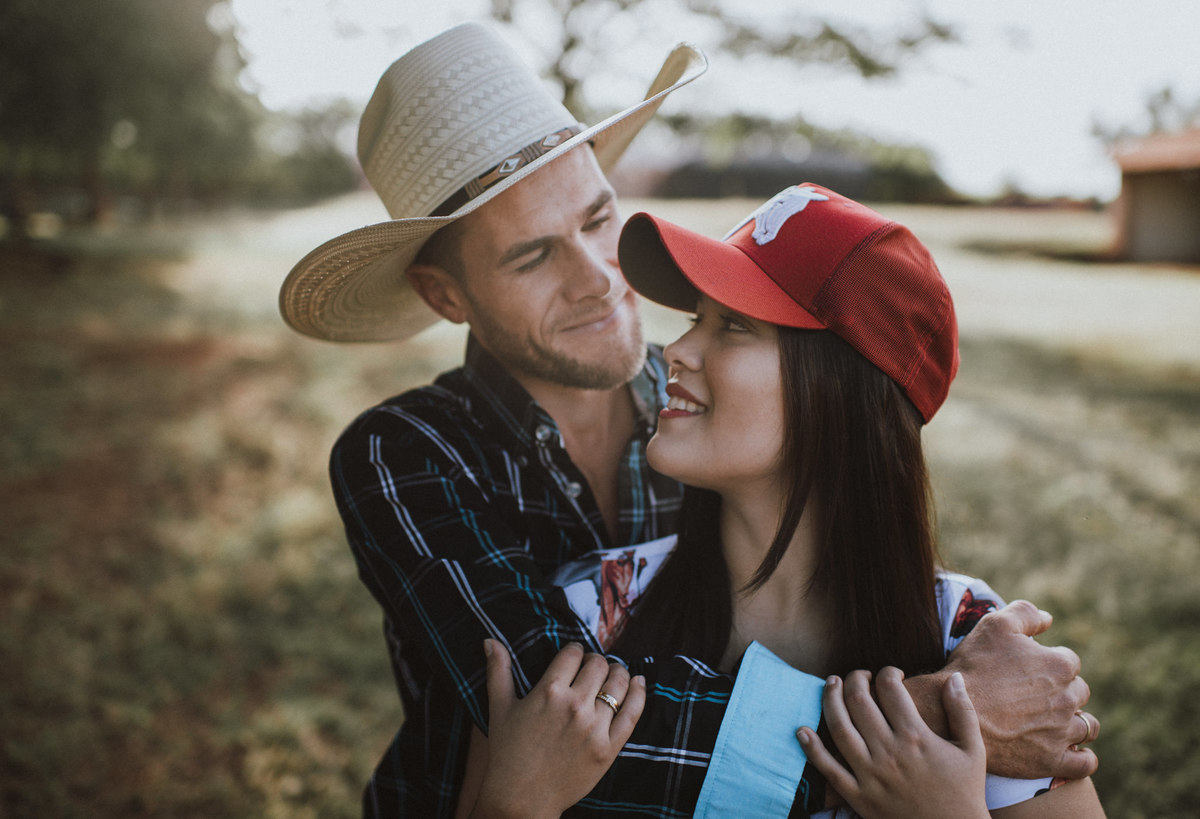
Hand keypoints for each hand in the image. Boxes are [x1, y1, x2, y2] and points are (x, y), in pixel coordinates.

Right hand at [471, 640, 645, 818]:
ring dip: (617, 673)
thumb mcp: (499, 708)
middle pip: (598, 664)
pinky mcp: (608, 748)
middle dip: (595, 661)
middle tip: (591, 667)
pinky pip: (632, 713)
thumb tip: (489, 640)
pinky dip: (639, 693)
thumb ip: (497, 671)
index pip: (573, 653)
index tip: (573, 655)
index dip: (574, 650)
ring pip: (618, 684)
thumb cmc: (507, 752)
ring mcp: (594, 728)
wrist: (521, 799)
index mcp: (549, 691)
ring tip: (613, 674)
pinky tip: (638, 682)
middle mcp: (574, 706)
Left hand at [798, 668, 988, 818]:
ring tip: (830, 684)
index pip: (890, 689)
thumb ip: (963, 711)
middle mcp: (888, 752)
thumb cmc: (964, 792)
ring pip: (840, 728)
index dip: (888, 672)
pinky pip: (829, 769)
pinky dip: (812, 748)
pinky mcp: (858, 796)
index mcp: (916, 737)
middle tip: (858, 675)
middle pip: (860, 701)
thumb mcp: (973, 750)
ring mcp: (870, 774)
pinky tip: (802, 730)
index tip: (892, 673)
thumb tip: (954, 677)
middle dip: (855, 679)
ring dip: (830, 700)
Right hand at [938, 600, 1098, 779]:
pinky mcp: (1052, 760)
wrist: (950, 712)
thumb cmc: (973, 667)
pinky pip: (1084, 764)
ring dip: (1077, 722)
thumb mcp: (995, 625)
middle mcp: (1068, 699)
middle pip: (1080, 692)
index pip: (1069, 662)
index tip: (1029, 670)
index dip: (1049, 663)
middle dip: (1063, 692)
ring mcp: (1062, 732)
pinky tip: (1071, 752)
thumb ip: (1025, 613)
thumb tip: (1048, 618)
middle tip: (1036, 695)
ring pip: (1087, 727)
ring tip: (1055, 722)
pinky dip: (1082, 759)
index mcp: (1060, 666)